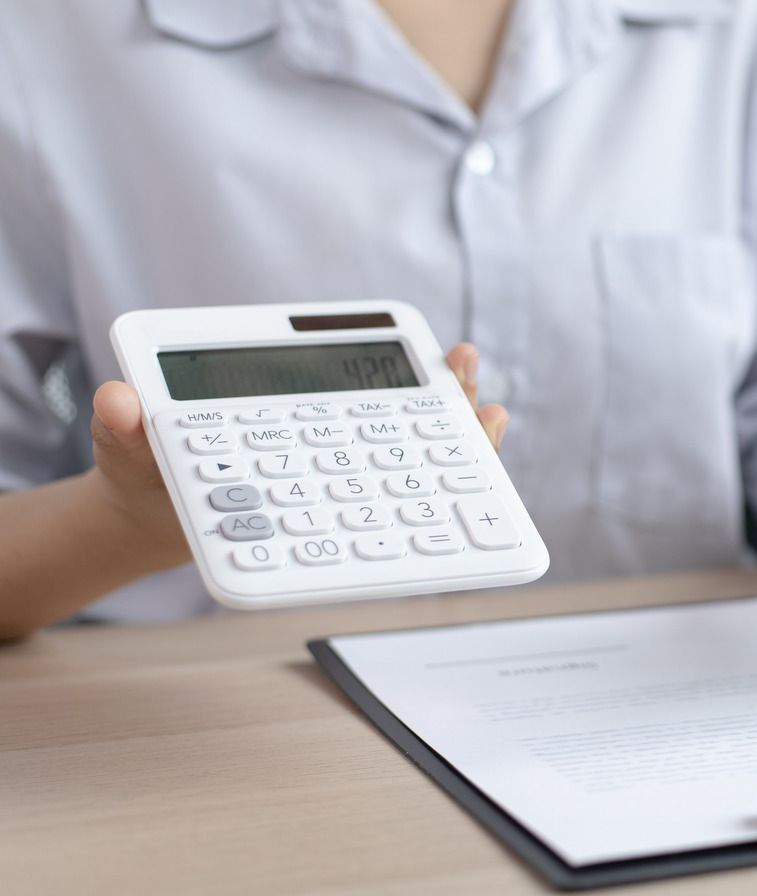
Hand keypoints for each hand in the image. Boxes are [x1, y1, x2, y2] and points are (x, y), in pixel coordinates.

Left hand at [83, 342, 509, 566]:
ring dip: (459, 440)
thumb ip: (124, 426)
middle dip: (448, 392)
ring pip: (414, 453)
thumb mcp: (130, 448)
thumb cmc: (150, 474)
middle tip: (469, 372)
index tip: (439, 355)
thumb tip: (118, 402)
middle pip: (402, 407)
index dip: (401, 361)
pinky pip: (398, 512)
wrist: (159, 529)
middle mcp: (327, 429)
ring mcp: (343, 472)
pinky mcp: (348, 517)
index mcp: (287, 400)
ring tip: (488, 420)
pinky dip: (439, 507)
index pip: (349, 373)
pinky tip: (465, 506)